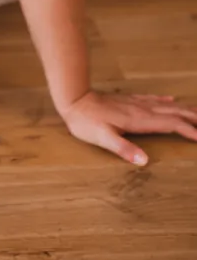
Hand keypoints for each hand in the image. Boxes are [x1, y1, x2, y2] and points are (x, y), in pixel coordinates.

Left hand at [60, 89, 196, 165]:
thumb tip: (144, 161)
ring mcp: (135, 103)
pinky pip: (153, 99)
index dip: (189, 130)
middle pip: (174, 112)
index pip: (171, 124)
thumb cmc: (86, 121)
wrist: (74, 99)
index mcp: (139, 120)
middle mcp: (141, 109)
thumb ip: (123, 148)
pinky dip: (165, 101)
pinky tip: (170, 99)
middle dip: (193, 117)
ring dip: (184, 108)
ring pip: (166, 105)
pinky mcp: (128, 100)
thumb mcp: (102, 138)